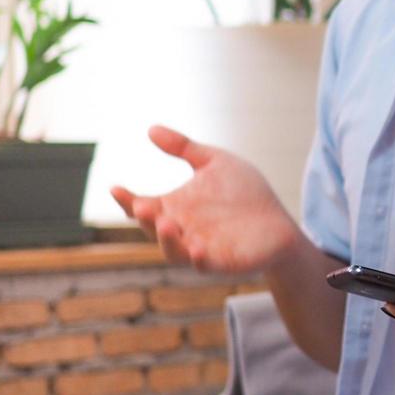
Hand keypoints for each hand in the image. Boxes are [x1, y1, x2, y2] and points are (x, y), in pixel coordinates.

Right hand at [111, 125, 301, 273]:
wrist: (278, 224)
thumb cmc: (245, 195)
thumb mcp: (215, 163)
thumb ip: (184, 148)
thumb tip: (151, 129)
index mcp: (174, 208)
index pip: (141, 206)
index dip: (126, 199)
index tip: (115, 188)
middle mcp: (181, 230)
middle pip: (152, 228)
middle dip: (145, 219)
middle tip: (142, 206)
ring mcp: (199, 249)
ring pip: (173, 252)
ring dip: (167, 241)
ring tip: (166, 224)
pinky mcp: (222, 262)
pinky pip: (205, 265)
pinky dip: (199, 259)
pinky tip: (198, 249)